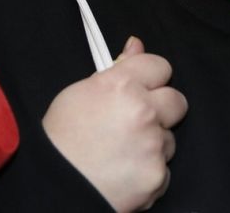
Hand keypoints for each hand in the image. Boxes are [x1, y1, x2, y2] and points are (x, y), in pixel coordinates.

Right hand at [42, 36, 187, 211]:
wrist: (53, 185)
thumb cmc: (61, 139)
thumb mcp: (81, 93)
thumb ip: (117, 69)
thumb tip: (137, 45)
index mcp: (121, 84)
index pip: (160, 66)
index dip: (151, 79)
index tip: (143, 89)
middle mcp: (142, 111)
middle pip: (176, 101)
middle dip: (161, 110)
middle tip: (136, 122)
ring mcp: (152, 144)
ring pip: (169, 138)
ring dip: (153, 144)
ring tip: (122, 152)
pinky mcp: (157, 175)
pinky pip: (164, 169)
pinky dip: (148, 171)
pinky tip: (125, 172)